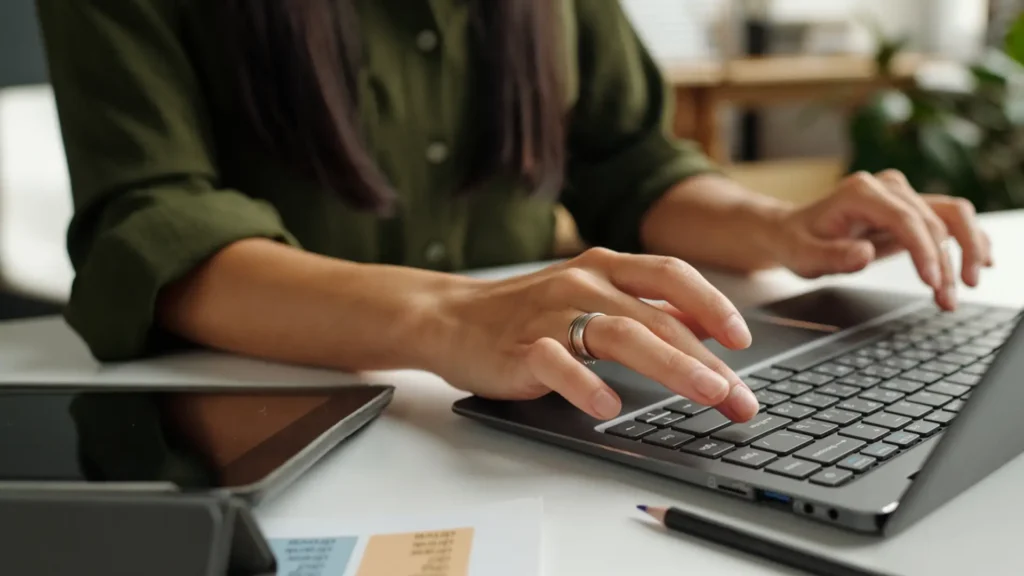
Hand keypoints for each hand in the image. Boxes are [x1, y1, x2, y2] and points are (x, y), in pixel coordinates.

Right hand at [431, 248, 760, 421]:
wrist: (448, 317)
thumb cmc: (526, 312)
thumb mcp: (590, 296)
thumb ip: (645, 307)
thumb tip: (706, 326)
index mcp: (603, 267)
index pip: (670, 275)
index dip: (712, 304)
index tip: (742, 340)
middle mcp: (582, 282)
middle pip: (657, 317)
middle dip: (708, 359)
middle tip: (740, 397)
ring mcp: (550, 313)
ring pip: (619, 334)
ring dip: (670, 365)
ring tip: (705, 394)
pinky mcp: (520, 347)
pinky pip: (557, 364)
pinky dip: (585, 386)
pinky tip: (608, 408)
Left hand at [774, 170, 992, 309]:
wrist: (793, 231)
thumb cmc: (797, 242)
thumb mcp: (803, 256)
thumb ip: (832, 256)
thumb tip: (865, 254)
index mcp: (860, 192)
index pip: (906, 219)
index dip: (925, 251)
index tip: (933, 282)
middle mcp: (887, 187)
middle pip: (934, 220)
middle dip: (946, 262)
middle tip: (947, 299)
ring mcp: (902, 195)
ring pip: (951, 216)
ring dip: (965, 251)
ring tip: (964, 287)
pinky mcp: (911, 208)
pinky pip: (949, 219)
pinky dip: (968, 239)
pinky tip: (980, 262)